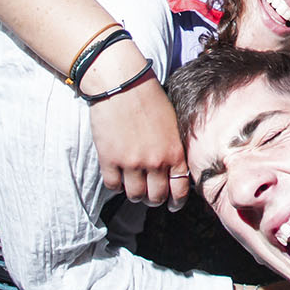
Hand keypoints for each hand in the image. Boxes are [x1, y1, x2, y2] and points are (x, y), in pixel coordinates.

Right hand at [86, 77, 189, 207]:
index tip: (172, 204)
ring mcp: (132, 163)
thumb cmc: (149, 98)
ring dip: (134, 193)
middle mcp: (156, 162)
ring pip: (135, 196)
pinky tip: (117, 175)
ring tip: (132, 184)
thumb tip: (176, 170)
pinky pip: (113, 186)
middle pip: (156, 197)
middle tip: (149, 195)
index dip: (175, 202)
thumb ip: (174, 148)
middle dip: (154, 199)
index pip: (180, 190)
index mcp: (175, 152)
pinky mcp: (110, 160)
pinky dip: (115, 185)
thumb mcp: (172, 124)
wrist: (122, 84)